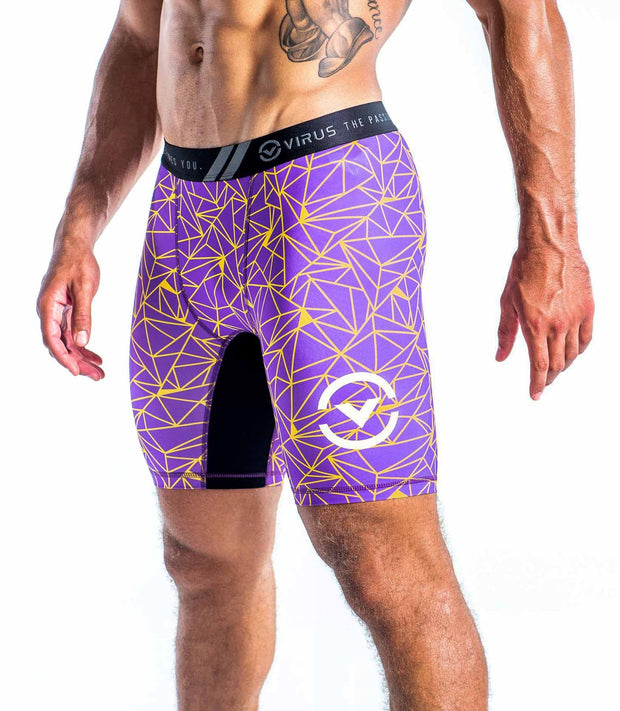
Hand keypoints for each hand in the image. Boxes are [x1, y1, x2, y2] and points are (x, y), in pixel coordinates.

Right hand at [36, 244, 104, 379]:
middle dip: (78, 362)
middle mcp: (49, 311)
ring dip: (82, 357)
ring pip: (67, 341)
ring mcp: (56, 312)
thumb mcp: (84, 288)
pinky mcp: (64, 311)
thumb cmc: (78, 263)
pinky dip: (83, 345)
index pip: (52, 338)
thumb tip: (82, 341)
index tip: (77, 371)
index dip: (64, 357)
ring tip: (99, 372)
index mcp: (48, 306)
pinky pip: (72, 333)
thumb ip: (83, 315)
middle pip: (61, 344)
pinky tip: (95, 356)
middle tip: (97, 376)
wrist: (75, 245)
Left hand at [496, 243, 593, 399]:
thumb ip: (506, 333)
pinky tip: (572, 352)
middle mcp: (557, 325)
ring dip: (562, 365)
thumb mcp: (507, 303)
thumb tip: (500, 357)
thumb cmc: (523, 271)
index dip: (537, 385)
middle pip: (556, 364)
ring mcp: (575, 317)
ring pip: (572, 354)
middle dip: (548, 377)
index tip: (535, 395)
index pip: (539, 366)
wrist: (550, 246)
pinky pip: (586, 338)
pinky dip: (579, 350)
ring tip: (554, 368)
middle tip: (542, 382)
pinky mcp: (588, 308)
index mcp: (534, 325)